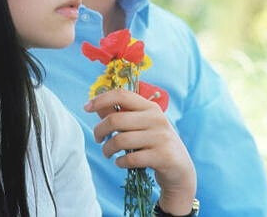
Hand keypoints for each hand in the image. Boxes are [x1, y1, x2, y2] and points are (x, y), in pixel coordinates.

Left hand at [84, 88, 195, 214]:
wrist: (180, 170)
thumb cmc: (154, 143)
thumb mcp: (140, 126)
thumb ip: (119, 114)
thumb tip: (96, 106)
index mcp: (149, 107)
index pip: (121, 95)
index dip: (101, 99)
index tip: (86, 107)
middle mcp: (156, 118)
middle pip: (116, 119)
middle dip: (99, 130)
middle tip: (98, 139)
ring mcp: (161, 137)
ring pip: (120, 140)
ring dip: (107, 149)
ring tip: (107, 153)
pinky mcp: (163, 156)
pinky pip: (131, 158)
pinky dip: (120, 162)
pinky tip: (120, 162)